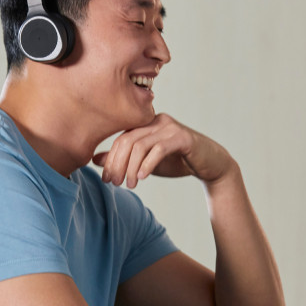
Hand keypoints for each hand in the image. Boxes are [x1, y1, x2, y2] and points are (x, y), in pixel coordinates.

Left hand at [92, 114, 234, 188]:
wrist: (210, 165)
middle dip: (118, 164)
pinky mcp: (183, 137)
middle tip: (115, 183)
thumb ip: (124, 158)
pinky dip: (147, 164)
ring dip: (131, 167)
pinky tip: (142, 177)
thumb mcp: (146, 162)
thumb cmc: (177, 162)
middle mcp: (156, 120)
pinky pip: (159, 149)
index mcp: (146, 124)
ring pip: (141, 145)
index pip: (121, 139)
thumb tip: (95, 159)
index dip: (110, 160)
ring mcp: (170, 127)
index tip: (106, 179)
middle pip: (127, 140)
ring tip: (129, 185)